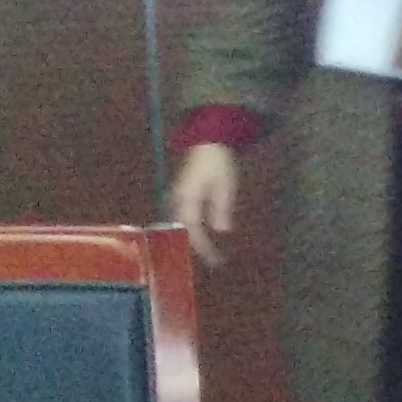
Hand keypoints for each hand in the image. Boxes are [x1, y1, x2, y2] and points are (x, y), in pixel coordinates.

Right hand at [169, 143, 238, 267]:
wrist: (206, 142)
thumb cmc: (218, 163)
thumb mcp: (225, 186)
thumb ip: (221, 208)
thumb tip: (220, 230)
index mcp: (187, 200)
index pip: (192, 230)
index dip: (203, 246)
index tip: (215, 259)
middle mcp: (176, 201)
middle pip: (184, 230)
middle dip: (198, 246)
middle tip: (215, 259)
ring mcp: (176, 197)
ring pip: (182, 225)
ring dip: (194, 238)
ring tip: (210, 252)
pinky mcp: (180, 195)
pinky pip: (183, 217)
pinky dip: (193, 228)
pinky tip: (203, 234)